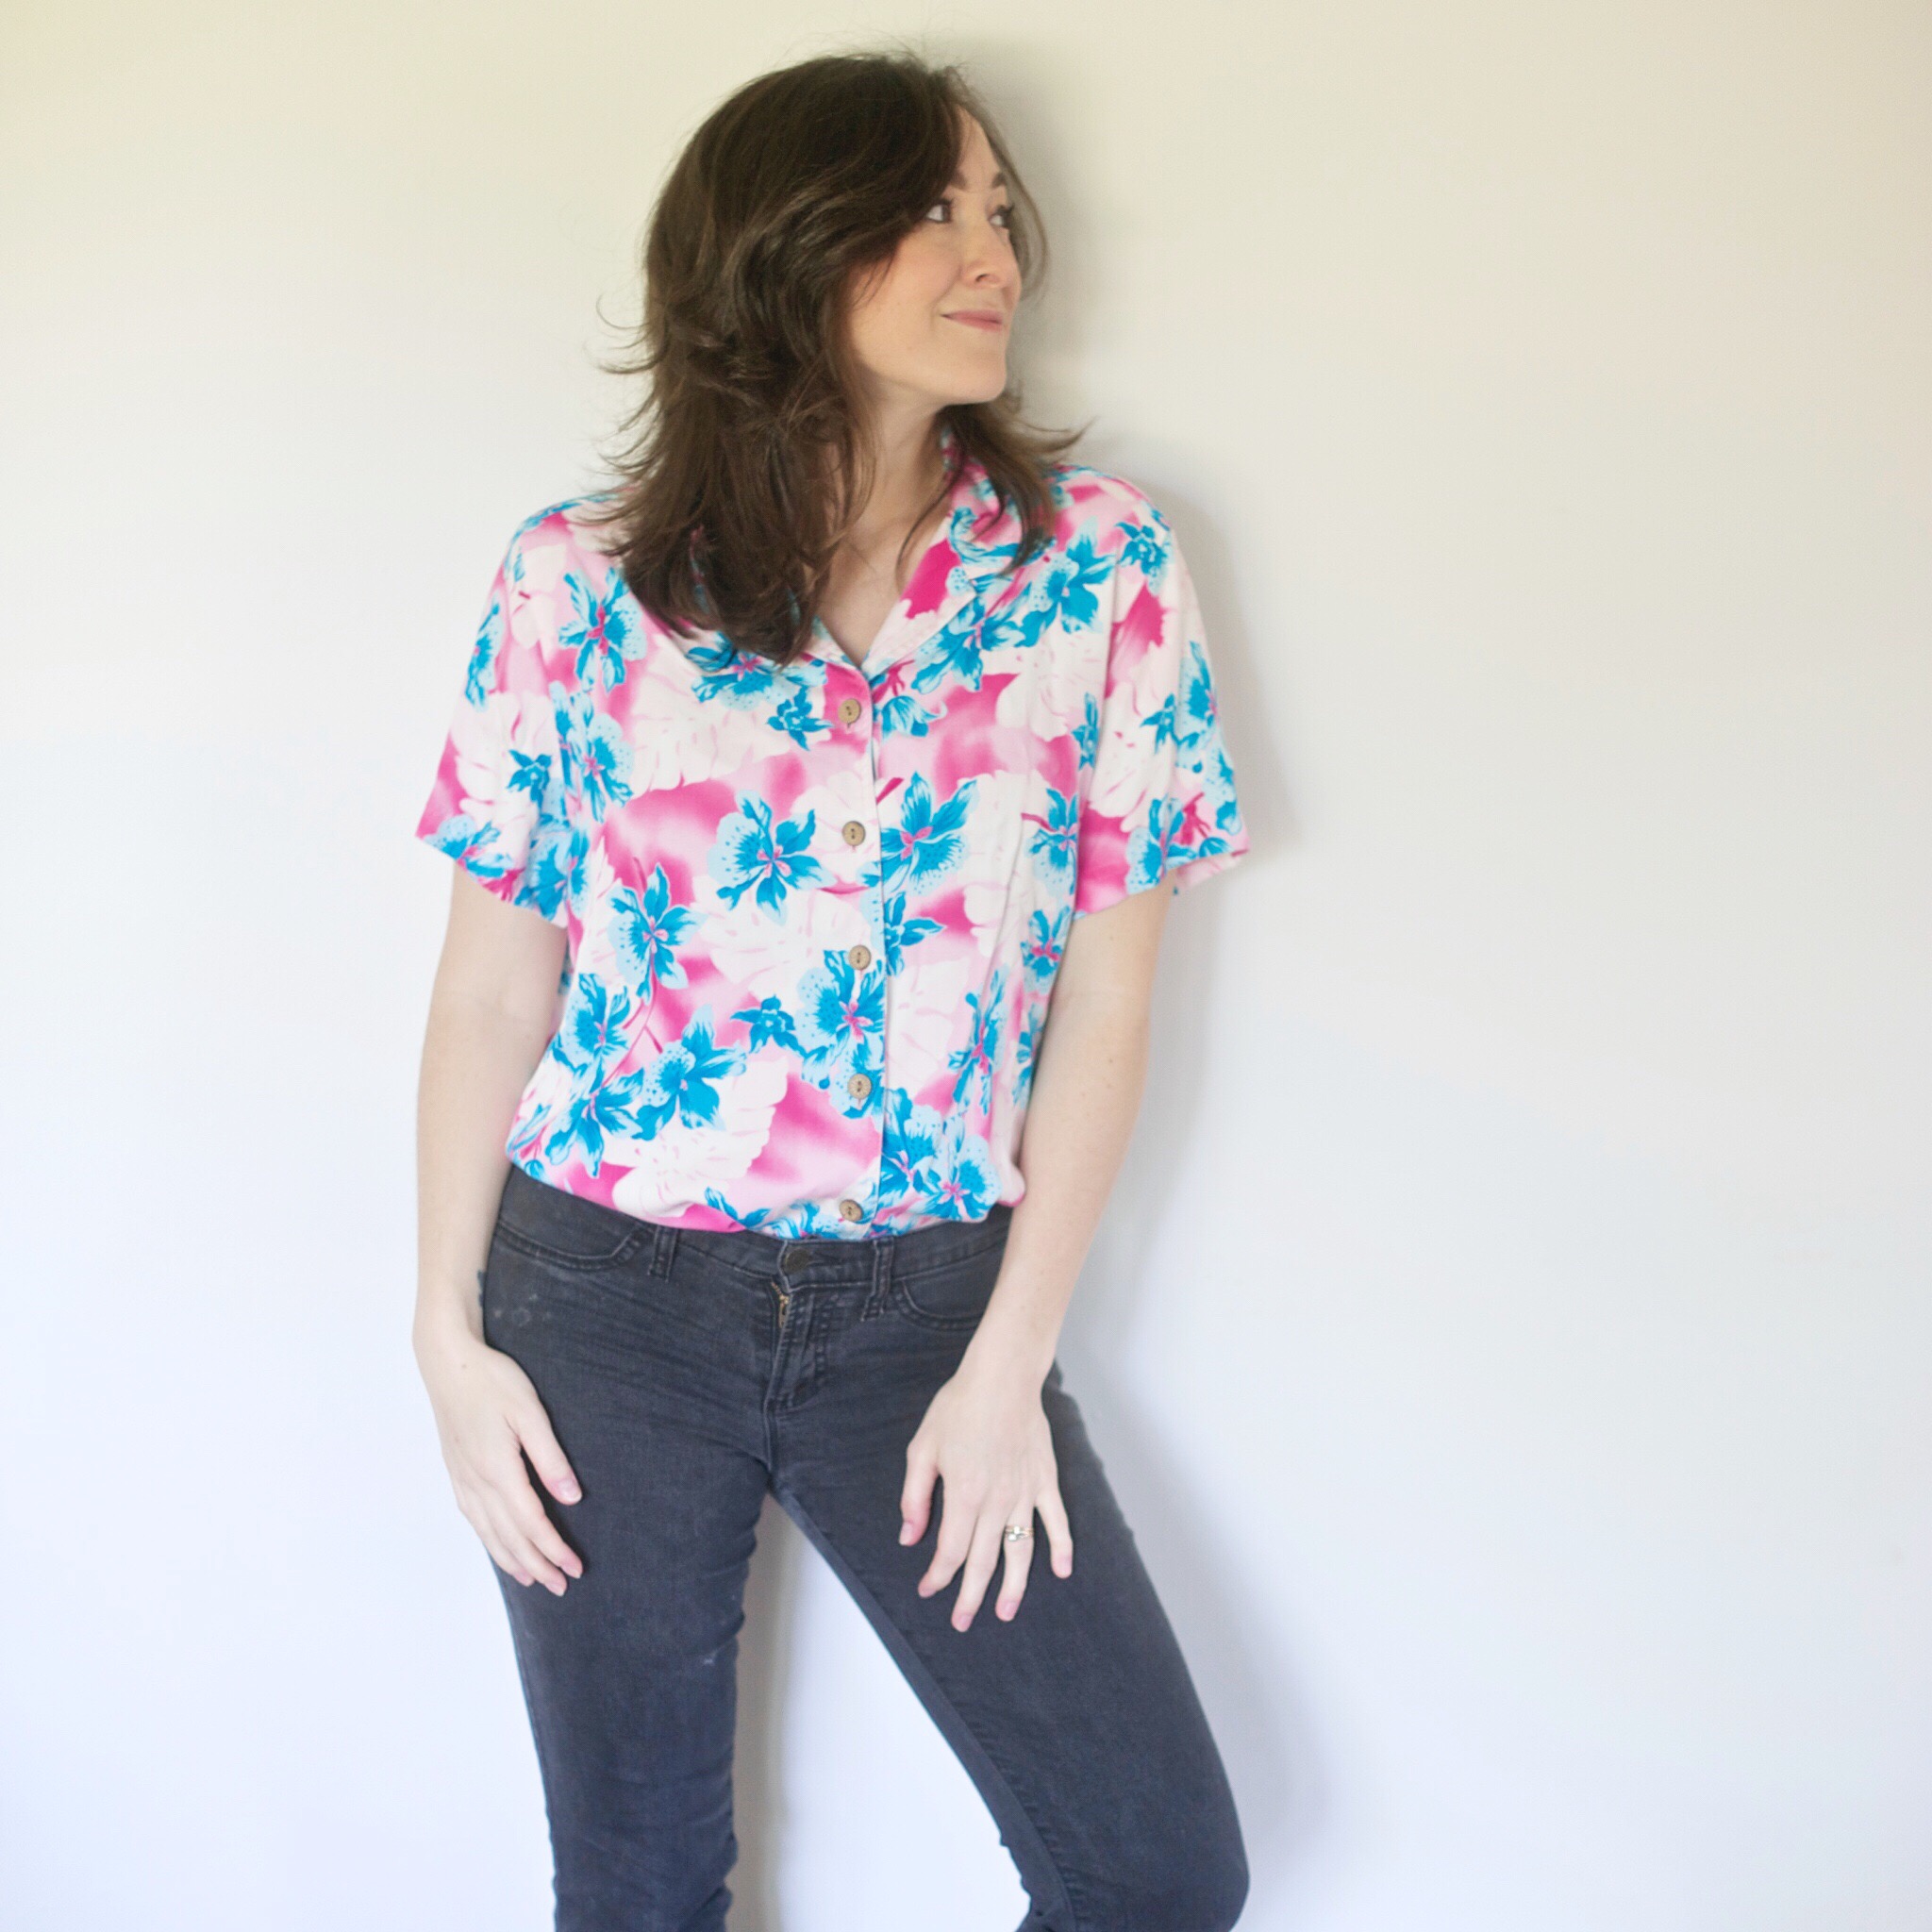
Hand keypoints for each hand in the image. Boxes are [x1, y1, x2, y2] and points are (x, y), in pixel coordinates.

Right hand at [417, 1329, 583, 1594]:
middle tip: (562, 1586)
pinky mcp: (456, 1473)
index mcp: (498, 1470)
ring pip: (489, 1533)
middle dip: (538, 1565)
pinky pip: (473, 1519)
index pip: (531, 1523)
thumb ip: (550, 1457)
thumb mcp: (529, 1413)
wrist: (448, 1364)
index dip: (553, 1549)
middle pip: (510, 1537)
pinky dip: (489, 1541)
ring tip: (533, 1580)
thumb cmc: (492, 1382)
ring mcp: (462, 1480)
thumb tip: (572, 1497)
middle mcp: (477, 1482)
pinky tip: (498, 1546)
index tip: (575, 1568)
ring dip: (513, 1560)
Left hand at [899, 1352, 1073, 1629]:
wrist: (1002, 1376)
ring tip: (1006, 1612)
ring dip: (1013, 1586)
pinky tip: (1061, 1571)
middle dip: (970, 1596)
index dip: (938, 1576)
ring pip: (1020, 1551)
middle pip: (983, 1561)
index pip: (951, 1551)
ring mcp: (1025, 1493)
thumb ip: (915, 1496)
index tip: (927, 1588)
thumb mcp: (923, 1448)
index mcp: (964, 1495)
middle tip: (962, 1622)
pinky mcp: (1045, 1480)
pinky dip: (1061, 1547)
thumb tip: (909, 1536)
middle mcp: (996, 1502)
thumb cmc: (959, 1407)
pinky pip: (1056, 1521)